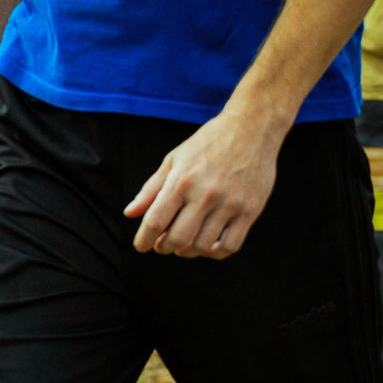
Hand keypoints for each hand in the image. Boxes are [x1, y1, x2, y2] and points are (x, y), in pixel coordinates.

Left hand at [124, 103, 285, 257]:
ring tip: (184, 243)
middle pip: (177, 239)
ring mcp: (229, 204)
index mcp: (181, 182)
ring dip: (187, 251)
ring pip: (202, 246)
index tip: (142, 245)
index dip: (144, 240)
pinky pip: (230, 246)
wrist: (252, 128)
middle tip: (163, 244)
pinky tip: (207, 245)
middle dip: (164, 247)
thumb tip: (130, 213)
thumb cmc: (209, 143)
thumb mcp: (173, 160)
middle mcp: (205, 195)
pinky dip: (214, 253)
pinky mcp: (250, 210)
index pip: (155, 221)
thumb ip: (151, 189)